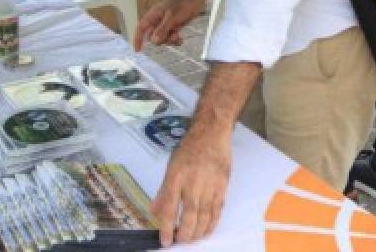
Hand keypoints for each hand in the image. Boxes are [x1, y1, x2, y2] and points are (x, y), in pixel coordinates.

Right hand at [134, 0, 203, 50]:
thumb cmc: (183, 3)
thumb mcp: (172, 17)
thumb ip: (162, 29)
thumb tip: (153, 41)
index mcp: (153, 15)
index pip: (141, 28)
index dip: (137, 38)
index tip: (137, 50)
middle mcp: (158, 20)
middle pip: (153, 36)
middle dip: (161, 40)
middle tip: (172, 36)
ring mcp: (166, 23)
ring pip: (162, 38)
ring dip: (170, 40)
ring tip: (178, 36)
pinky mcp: (174, 26)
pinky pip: (171, 37)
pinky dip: (175, 40)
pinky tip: (181, 38)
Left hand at [153, 130, 231, 245]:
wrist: (211, 134)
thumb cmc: (189, 149)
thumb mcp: (171, 167)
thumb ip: (163, 191)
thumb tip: (154, 211)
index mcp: (176, 178)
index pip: (170, 209)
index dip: (167, 228)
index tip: (165, 242)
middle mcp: (192, 183)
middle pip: (190, 216)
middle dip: (185, 234)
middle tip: (181, 242)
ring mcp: (209, 185)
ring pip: (205, 216)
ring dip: (199, 232)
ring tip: (193, 239)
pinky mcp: (222, 186)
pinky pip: (217, 210)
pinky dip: (212, 223)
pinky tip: (208, 230)